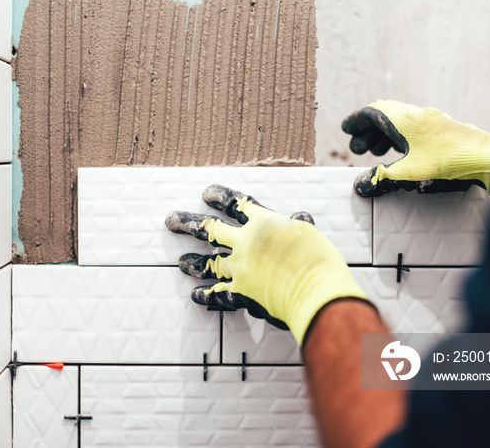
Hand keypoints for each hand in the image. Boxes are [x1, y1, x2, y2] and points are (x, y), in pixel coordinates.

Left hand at [165, 185, 367, 344]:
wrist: (314, 290)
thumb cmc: (317, 261)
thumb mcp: (310, 234)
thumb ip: (298, 226)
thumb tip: (300, 216)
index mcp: (264, 223)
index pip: (237, 204)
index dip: (220, 197)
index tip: (206, 194)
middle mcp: (246, 243)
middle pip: (210, 230)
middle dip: (188, 224)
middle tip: (172, 220)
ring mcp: (240, 268)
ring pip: (208, 263)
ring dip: (193, 262)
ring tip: (180, 262)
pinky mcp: (240, 293)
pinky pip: (217, 294)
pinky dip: (206, 295)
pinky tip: (195, 295)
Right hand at [341, 100, 489, 197]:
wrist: (487, 157)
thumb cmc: (449, 161)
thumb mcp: (410, 173)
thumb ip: (383, 178)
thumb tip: (361, 186)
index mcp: (406, 120)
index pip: (373, 112)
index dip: (357, 121)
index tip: (346, 129)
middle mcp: (418, 115)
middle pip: (385, 115)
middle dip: (368, 131)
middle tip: (357, 148)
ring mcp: (432, 121)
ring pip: (400, 122)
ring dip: (384, 134)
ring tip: (375, 152)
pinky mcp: (443, 130)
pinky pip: (413, 128)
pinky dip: (399, 136)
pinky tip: (401, 152)